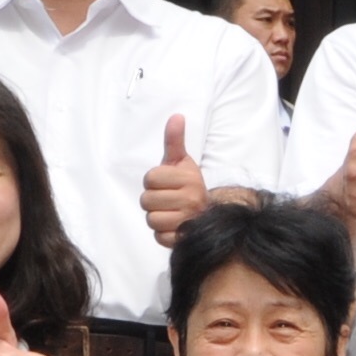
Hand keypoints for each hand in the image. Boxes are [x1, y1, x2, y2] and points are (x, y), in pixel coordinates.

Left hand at [141, 114, 208, 246]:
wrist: (208, 214)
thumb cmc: (189, 186)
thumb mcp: (182, 162)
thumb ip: (175, 141)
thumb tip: (176, 116)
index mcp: (189, 179)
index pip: (150, 178)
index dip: (153, 182)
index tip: (166, 184)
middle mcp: (191, 199)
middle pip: (146, 200)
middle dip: (153, 201)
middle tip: (167, 200)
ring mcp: (188, 221)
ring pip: (151, 220)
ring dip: (157, 218)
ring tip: (170, 214)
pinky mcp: (184, 240)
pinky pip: (159, 237)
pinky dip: (163, 234)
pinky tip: (173, 227)